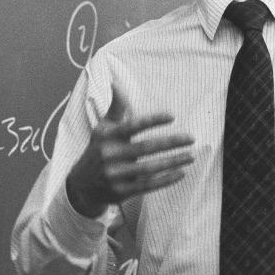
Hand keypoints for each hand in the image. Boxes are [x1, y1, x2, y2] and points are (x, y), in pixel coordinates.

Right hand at [65, 87, 194, 217]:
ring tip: (191, 156)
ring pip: (149, 168)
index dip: (152, 120)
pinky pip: (148, 185)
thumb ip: (116, 107)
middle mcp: (110, 156)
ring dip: (173, 162)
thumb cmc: (99, 149)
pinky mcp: (121, 191)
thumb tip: (116, 82)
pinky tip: (182, 173)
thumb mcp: (103, 128)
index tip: (173, 116)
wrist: (82, 185)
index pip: (132, 126)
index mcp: (107, 137)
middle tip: (192, 138)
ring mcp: (115, 175)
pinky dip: (166, 180)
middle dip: (171, 142)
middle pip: (145, 148)